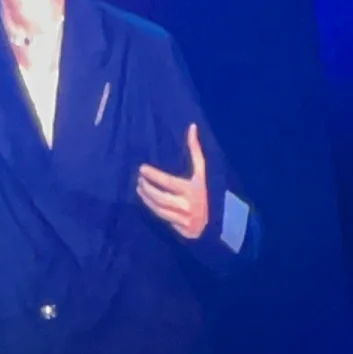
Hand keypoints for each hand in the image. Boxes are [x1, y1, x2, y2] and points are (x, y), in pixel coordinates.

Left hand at [137, 124, 210, 239]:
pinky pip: (160, 215)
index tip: (142, 168)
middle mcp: (189, 203)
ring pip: (159, 206)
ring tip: (139, 186)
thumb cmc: (203, 189)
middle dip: (147, 186)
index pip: (169, 182)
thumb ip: (195, 151)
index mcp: (195, 188)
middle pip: (161, 196)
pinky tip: (144, 198)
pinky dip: (150, 206)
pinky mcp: (180, 226)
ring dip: (146, 196)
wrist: (213, 219)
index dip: (154, 175)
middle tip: (139, 178)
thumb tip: (191, 127)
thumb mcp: (201, 172)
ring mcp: (184, 216)